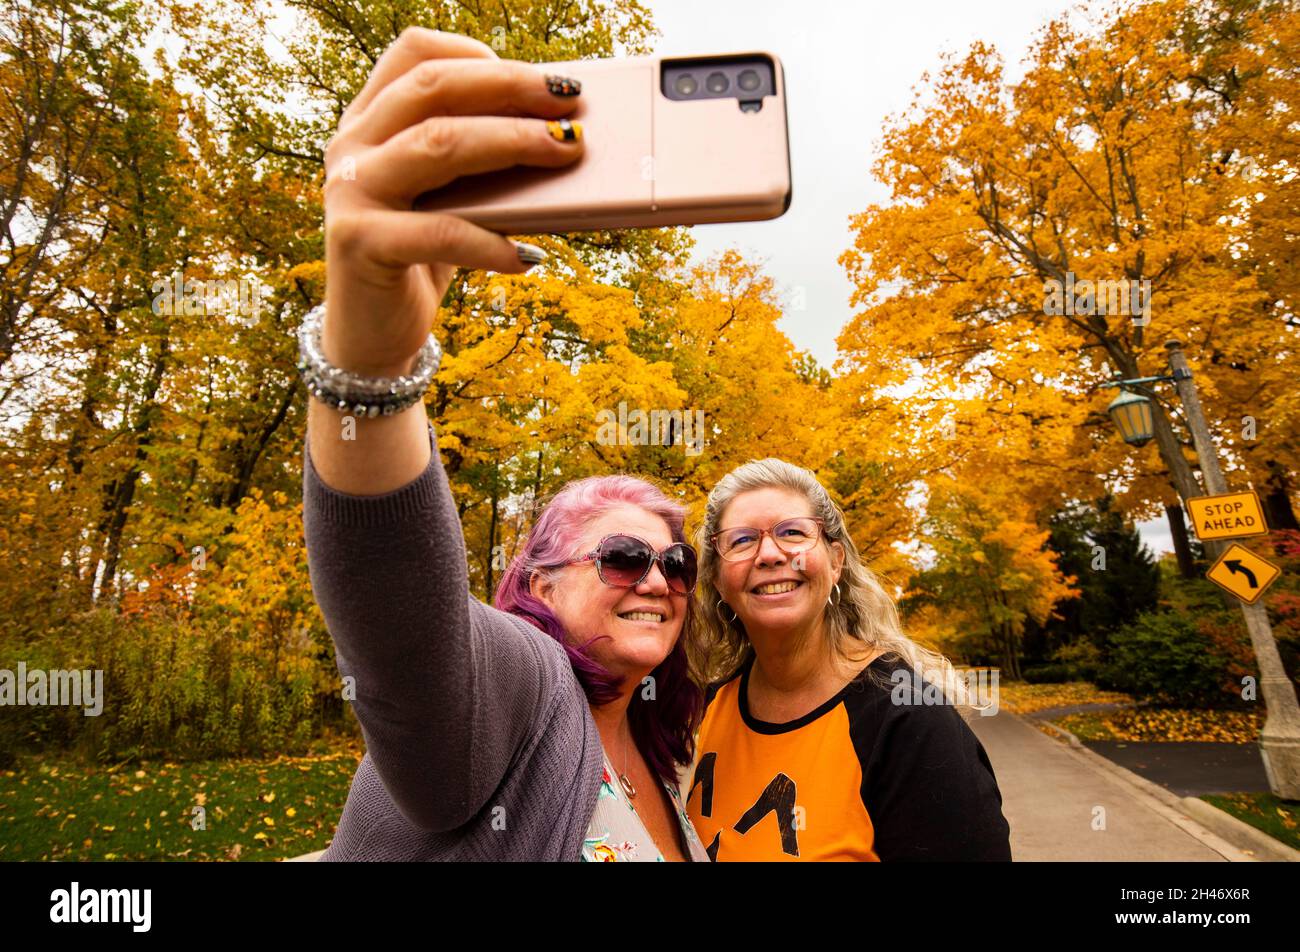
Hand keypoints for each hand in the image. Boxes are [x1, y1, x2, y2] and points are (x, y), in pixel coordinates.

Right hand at [319, 27, 585, 375]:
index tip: (538, 74)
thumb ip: (481, 163)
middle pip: (434, 87)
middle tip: (571, 100)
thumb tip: (564, 135)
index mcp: (370, 119)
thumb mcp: (453, 199)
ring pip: (438, 143)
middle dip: (511, 86)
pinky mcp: (358, 242)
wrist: (372, 335)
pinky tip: (530, 256)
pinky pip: (440, 232)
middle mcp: (352, 144)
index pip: (416, 53)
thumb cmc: (425, 256)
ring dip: (513, 142)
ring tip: (566, 151)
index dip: (479, 54)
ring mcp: (349, 190)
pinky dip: (492, 243)